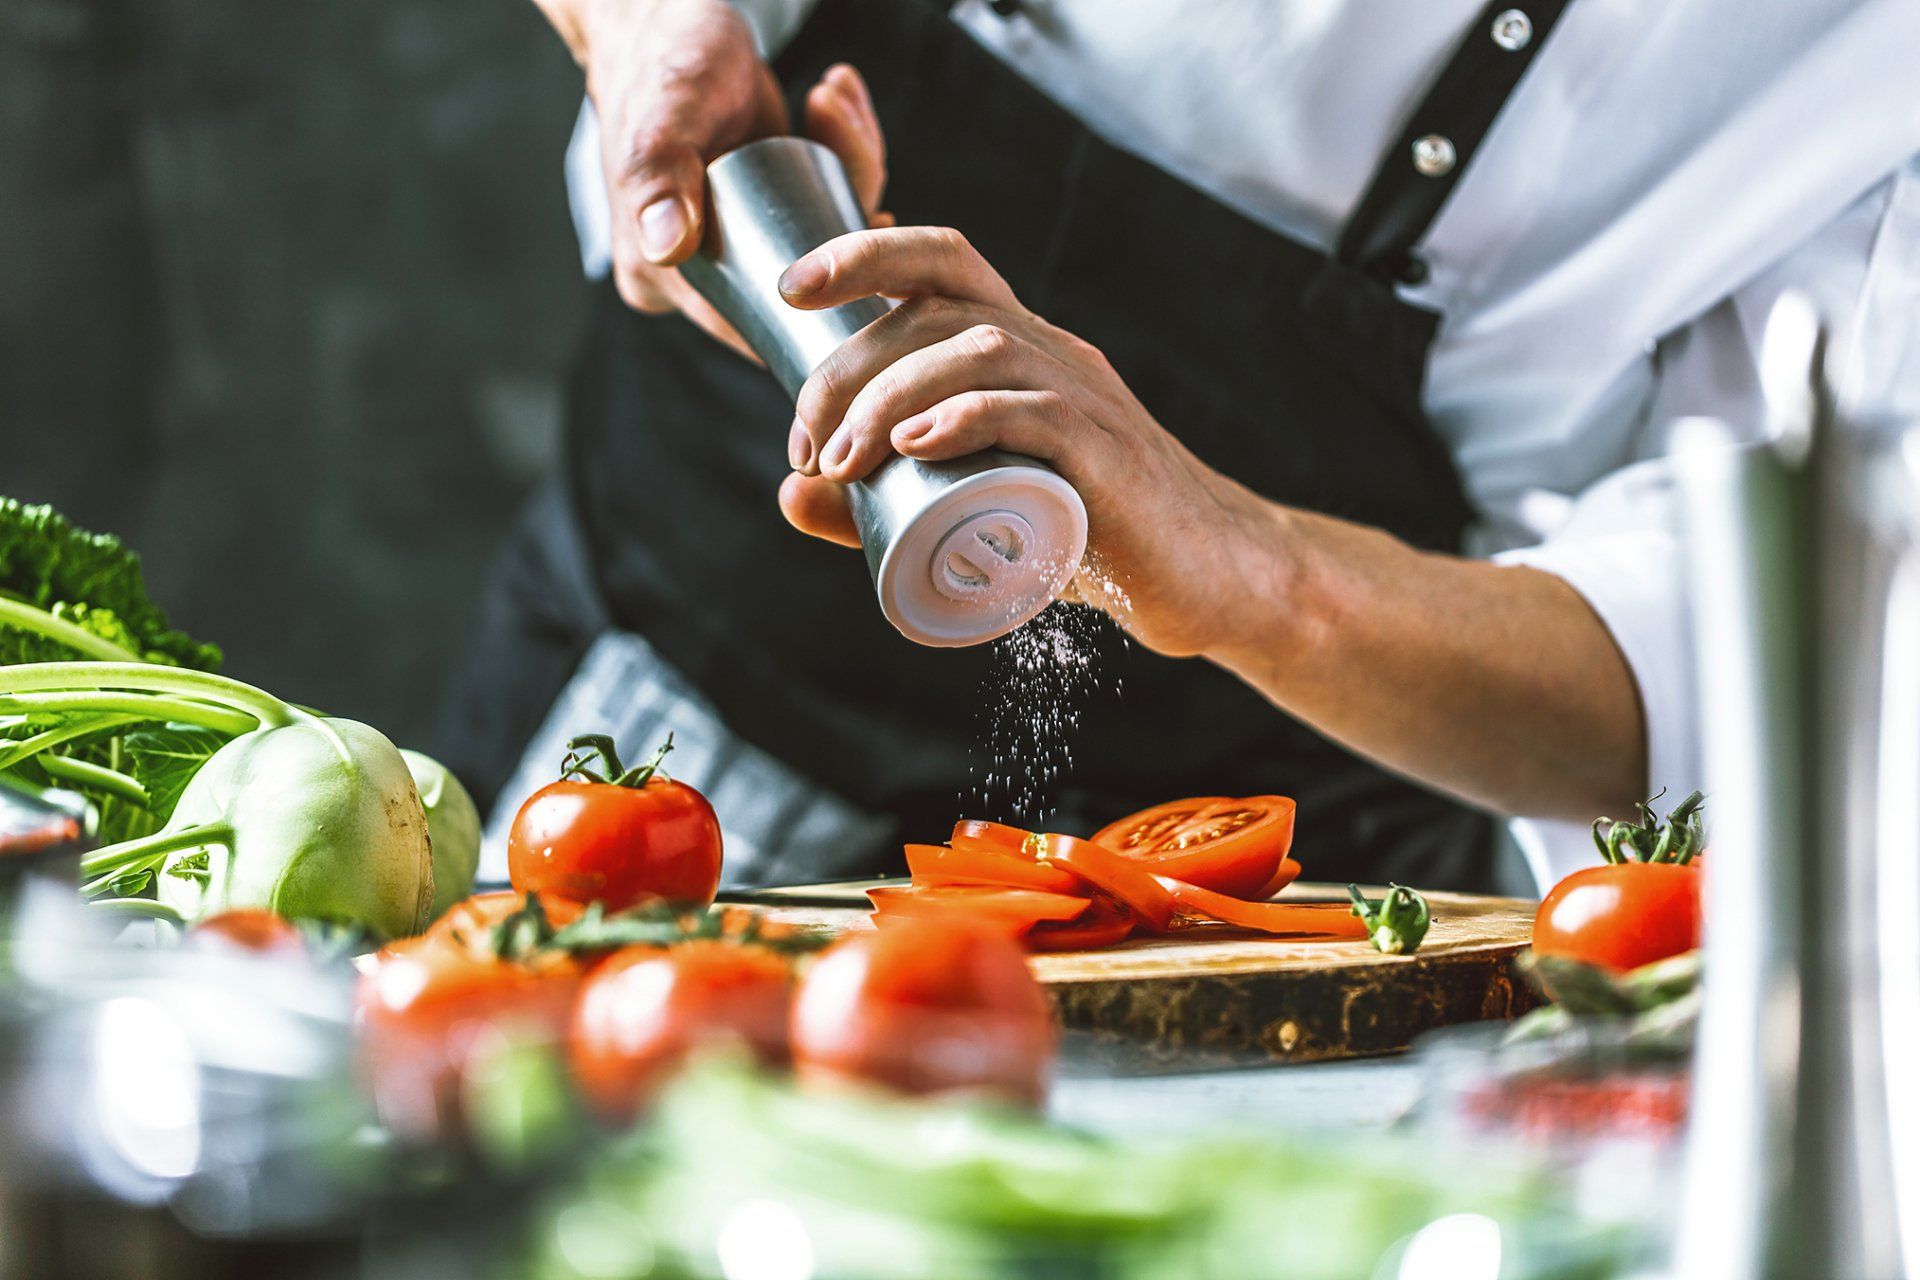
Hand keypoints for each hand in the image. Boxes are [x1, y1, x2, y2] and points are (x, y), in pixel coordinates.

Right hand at [534, 0, 887, 354]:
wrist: (663, 18)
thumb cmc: (657, 65)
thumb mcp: (661, 122)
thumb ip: (658, 180)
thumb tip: (667, 248)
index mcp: (661, 278)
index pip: (749, 326)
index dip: (820, 310)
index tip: (866, 243)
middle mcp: (700, 273)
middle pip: (801, 284)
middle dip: (847, 220)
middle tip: (847, 142)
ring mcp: (737, 241)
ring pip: (822, 240)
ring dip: (851, 168)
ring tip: (830, 100)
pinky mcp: (767, 208)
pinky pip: (824, 204)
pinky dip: (845, 153)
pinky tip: (836, 98)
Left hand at [773, 227, 1286, 658]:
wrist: (1206, 578)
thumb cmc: (1088, 537)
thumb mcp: (973, 512)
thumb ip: (879, 504)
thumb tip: (789, 493)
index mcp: (1020, 350)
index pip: (944, 261)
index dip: (864, 253)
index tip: (790, 292)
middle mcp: (1053, 353)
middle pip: (940, 308)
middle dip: (848, 366)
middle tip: (806, 448)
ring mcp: (1087, 400)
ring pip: (980, 349)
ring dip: (890, 395)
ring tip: (843, 460)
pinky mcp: (1109, 459)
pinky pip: (1038, 411)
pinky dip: (967, 419)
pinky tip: (914, 446)